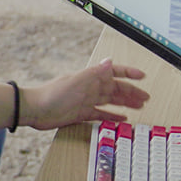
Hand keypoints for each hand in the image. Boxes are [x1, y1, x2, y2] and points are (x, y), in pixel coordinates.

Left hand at [22, 58, 148, 129]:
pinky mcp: (82, 113)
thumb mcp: (76, 82)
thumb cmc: (53, 94)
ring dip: (125, 103)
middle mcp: (90, 88)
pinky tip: (122, 119)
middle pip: (115, 88)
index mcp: (90, 77)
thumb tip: (110, 61)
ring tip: (139, 107)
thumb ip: (94, 73)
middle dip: (131, 91)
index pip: (113, 72)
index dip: (128, 73)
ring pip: (111, 100)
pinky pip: (101, 114)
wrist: (34, 110)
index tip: (142, 76)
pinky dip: (112, 116)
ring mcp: (86, 101)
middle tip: (146, 98)